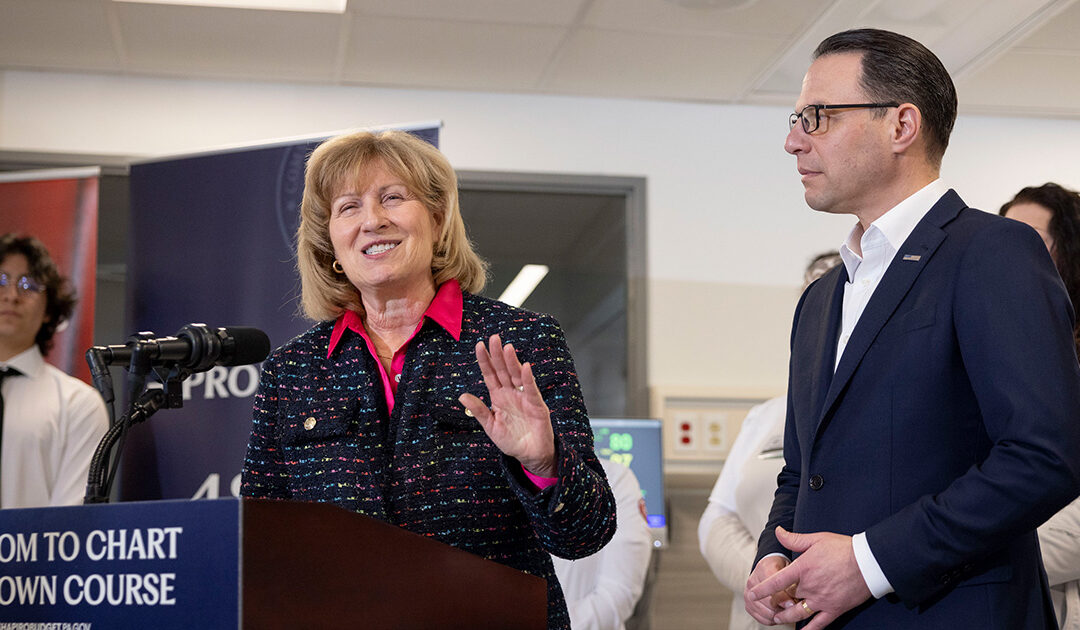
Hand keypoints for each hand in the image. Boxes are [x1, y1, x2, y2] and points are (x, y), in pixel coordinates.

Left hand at [459, 334, 556, 476]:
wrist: (529, 455)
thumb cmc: (511, 440)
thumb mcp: (490, 426)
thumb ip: (479, 410)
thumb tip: (462, 395)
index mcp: (498, 396)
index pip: (490, 375)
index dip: (485, 361)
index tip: (479, 345)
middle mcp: (511, 393)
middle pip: (503, 370)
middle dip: (498, 354)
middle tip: (494, 338)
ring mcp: (524, 397)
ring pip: (517, 376)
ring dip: (512, 362)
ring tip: (507, 348)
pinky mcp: (536, 405)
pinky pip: (531, 390)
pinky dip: (528, 379)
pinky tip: (525, 367)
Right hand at [744, 555, 793, 624]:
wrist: (768, 568)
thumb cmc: (780, 569)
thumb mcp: (788, 570)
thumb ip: (789, 584)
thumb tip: (790, 604)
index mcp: (763, 570)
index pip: (772, 587)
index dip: (783, 598)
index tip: (792, 604)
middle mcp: (752, 583)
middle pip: (768, 603)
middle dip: (782, 609)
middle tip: (791, 609)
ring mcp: (748, 595)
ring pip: (766, 613)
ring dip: (778, 615)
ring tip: (785, 611)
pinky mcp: (748, 605)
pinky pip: (762, 619)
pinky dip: (772, 620)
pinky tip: (777, 614)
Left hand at [747, 527, 871, 628]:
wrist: (869, 562)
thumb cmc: (843, 548)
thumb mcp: (816, 539)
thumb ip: (794, 539)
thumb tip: (778, 531)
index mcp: (803, 569)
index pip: (776, 582)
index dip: (762, 589)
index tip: (752, 593)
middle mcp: (810, 587)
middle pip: (787, 598)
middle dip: (777, 601)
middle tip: (770, 604)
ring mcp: (822, 600)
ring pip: (798, 613)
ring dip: (786, 617)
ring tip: (778, 619)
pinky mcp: (835, 609)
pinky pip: (819, 624)